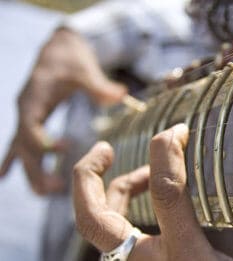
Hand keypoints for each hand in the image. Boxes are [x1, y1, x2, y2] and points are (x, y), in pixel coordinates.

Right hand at [0, 28, 126, 194]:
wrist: (59, 48)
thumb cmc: (72, 58)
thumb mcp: (85, 70)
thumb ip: (100, 86)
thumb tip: (121, 94)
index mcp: (34, 99)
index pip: (30, 126)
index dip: (41, 142)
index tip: (62, 151)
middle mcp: (25, 110)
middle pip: (24, 146)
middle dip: (37, 168)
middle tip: (56, 187)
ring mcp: (25, 116)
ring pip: (20, 150)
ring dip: (31, 171)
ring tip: (47, 192)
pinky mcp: (30, 119)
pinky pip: (18, 143)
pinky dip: (12, 159)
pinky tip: (2, 177)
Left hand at [73, 124, 232, 259]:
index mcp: (185, 255)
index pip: (166, 192)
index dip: (168, 153)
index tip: (179, 131)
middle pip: (94, 218)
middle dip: (88, 176)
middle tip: (104, 148)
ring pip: (98, 224)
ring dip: (112, 190)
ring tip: (142, 175)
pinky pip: (113, 235)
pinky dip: (120, 210)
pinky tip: (144, 200)